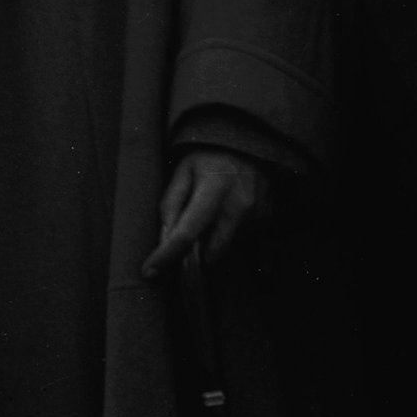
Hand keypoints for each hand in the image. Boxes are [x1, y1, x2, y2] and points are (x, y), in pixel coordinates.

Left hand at [142, 148, 264, 277]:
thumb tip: (164, 240)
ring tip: (214, 209)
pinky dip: (229, 234)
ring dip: (213, 239)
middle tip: (190, 230)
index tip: (149, 272)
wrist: (250, 144)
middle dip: (196, 251)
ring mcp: (257, 216)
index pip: (187, 232)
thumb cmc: (210, 158)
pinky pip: (240, 241)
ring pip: (225, 248)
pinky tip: (228, 211)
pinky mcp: (267, 222)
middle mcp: (239, 205)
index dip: (166, 255)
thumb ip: (172, 203)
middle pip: (210, 251)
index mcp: (214, 188)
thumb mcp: (184, 170)